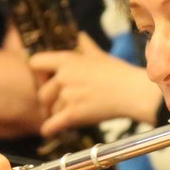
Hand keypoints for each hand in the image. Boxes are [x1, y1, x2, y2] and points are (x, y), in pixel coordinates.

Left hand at [28, 33, 162, 135]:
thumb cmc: (119, 74)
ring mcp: (68, 95)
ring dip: (56, 116)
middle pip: (42, 93)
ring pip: (50, 111)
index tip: (47, 81)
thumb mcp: (100, 56)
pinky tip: (50, 132)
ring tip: (67, 116)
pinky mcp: (73, 114)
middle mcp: (64, 76)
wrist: (133, 92)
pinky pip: (52, 125)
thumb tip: (81, 36)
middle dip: (48, 102)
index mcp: (67, 60)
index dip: (39, 74)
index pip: (36, 63)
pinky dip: (49, 130)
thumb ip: (86, 47)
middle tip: (57, 106)